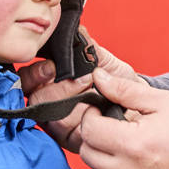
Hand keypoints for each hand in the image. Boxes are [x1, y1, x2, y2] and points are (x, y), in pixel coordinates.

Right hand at [19, 31, 139, 150]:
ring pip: (48, 115)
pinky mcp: (68, 139)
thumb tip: (78, 30)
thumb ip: (89, 47)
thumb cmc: (120, 85)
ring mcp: (58, 122)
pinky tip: (93, 109)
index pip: (29, 79)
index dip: (35, 74)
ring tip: (91, 90)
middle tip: (82, 80)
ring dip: (70, 101)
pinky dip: (78, 118)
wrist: (139, 108)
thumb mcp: (106, 63)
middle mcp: (51, 102)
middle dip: (57, 88)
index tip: (51, 67)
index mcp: (52, 82)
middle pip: (35, 98)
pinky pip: (63, 131)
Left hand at [77, 67, 168, 168]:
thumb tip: (98, 78)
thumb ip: (125, 90)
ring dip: (107, 154)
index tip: (101, 107)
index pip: (89, 131)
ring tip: (132, 139)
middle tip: (111, 122)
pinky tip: (145, 157)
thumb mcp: (164, 102)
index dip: (90, 114)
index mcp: (134, 146)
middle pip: (88, 154)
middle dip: (94, 135)